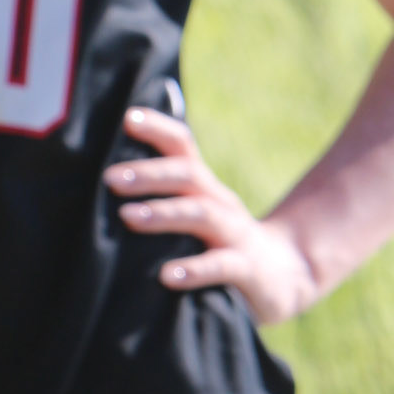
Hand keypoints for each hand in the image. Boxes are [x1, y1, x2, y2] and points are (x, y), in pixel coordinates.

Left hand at [103, 106, 318, 325]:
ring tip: (129, 216)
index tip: (127, 117)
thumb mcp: (196, 213)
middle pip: (187, 176)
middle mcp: (220, 203)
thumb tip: (107, 174)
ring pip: (202, 214)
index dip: (157, 128)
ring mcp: (236, 235)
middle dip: (148, 174)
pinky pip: (221, 266)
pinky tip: (166, 276)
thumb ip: (162, 195)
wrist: (285, 276)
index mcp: (204, 187)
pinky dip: (193, 270)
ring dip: (164, 213)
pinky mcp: (247, 270)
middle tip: (109, 178)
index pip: (182, 146)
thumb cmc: (221, 242)